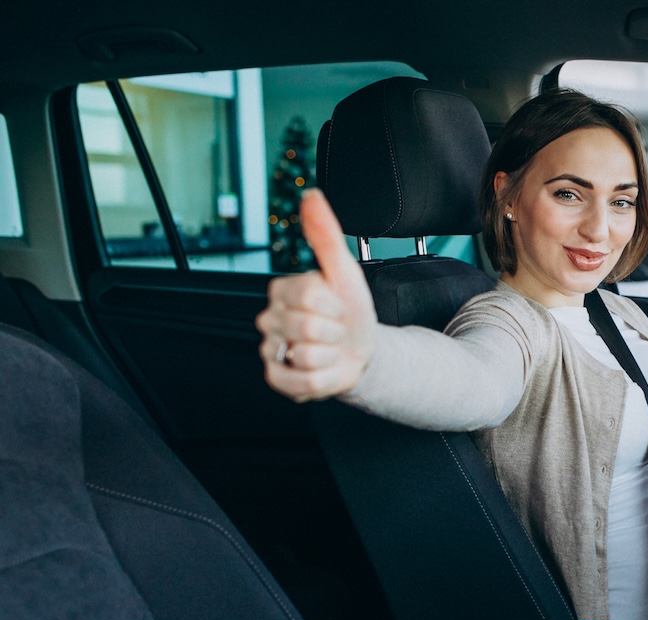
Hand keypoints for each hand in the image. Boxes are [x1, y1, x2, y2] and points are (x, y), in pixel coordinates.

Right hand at [256, 189, 377, 401]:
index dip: (333, 303)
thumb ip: (325, 234)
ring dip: (331, 354)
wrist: (362, 349)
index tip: (336, 304)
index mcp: (282, 291)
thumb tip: (311, 195)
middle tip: (334, 328)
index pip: (308, 293)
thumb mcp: (344, 270)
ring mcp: (272, 350)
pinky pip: (303, 381)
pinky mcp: (278, 379)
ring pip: (308, 354)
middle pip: (307, 325)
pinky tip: (324, 367)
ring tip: (330, 347)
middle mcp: (271, 319)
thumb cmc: (351, 310)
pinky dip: (324, 378)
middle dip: (334, 329)